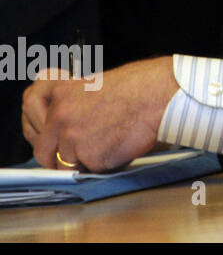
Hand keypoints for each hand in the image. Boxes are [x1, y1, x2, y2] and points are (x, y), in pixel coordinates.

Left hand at [22, 57, 177, 170]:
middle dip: (57, 158)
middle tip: (76, 156)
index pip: (31, 117)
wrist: (158, 95)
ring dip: (86, 160)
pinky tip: (120, 146)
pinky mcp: (89, 156)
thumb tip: (66, 128)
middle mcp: (60, 115)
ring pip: (68, 164)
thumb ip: (73, 105)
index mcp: (60, 92)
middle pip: (43, 150)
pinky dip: (104, 164)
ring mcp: (72, 137)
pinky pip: (91, 170)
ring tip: (110, 142)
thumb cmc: (139, 86)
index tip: (48, 140)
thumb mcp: (95, 84)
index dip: (38, 132)